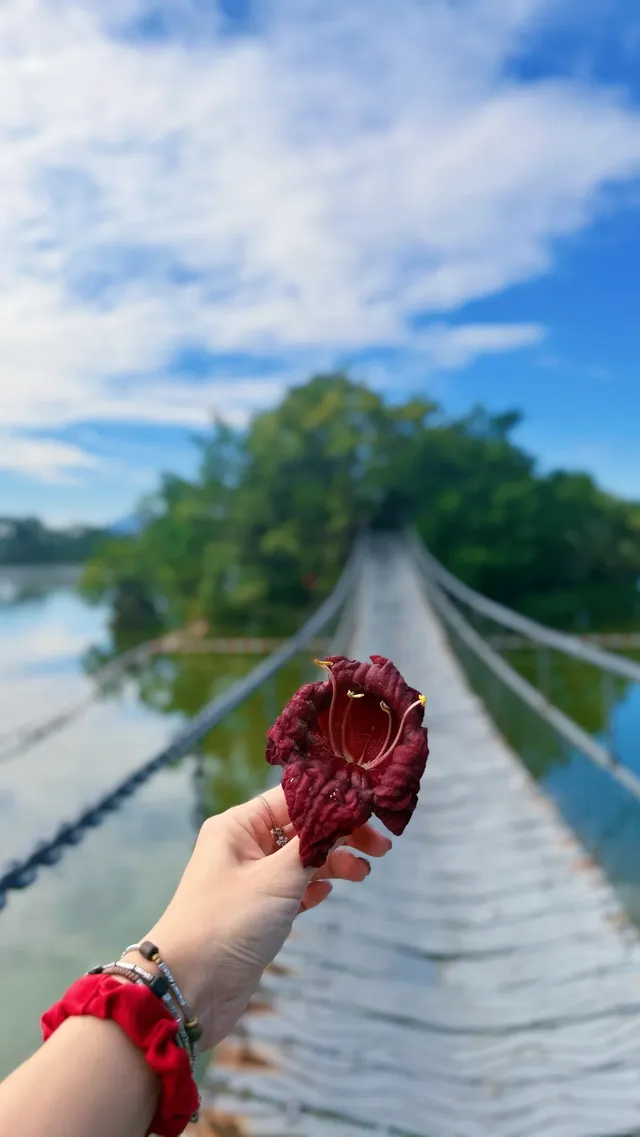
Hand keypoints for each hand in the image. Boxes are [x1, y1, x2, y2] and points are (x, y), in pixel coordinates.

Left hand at [126, 786, 391, 1049]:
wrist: (188, 988)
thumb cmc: (227, 923)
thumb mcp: (277, 878)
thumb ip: (314, 843)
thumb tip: (344, 811)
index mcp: (238, 825)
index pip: (294, 798)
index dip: (334, 801)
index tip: (371, 811)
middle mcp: (242, 846)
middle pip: (302, 827)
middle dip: (341, 835)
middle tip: (381, 847)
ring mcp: (250, 880)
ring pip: (301, 859)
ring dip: (333, 862)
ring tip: (362, 873)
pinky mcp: (257, 912)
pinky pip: (294, 888)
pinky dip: (315, 887)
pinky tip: (328, 892)